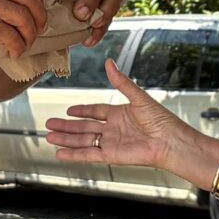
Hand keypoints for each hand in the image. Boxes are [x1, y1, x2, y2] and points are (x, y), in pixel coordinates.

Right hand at [0, 0, 48, 53]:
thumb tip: (16, 5)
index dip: (34, 1)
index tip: (37, 15)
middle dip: (39, 17)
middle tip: (40, 30)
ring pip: (21, 17)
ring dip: (29, 34)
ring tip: (25, 44)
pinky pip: (8, 34)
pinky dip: (17, 45)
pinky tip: (14, 52)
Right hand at [46, 62, 217, 175]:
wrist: (170, 142)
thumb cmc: (161, 120)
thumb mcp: (138, 97)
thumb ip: (121, 82)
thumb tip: (109, 63)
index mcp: (120, 114)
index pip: (96, 111)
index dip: (82, 110)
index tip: (69, 110)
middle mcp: (113, 129)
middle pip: (84, 127)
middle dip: (66, 126)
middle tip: (49, 124)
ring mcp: (111, 143)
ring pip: (83, 140)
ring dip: (66, 139)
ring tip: (49, 137)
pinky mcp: (111, 155)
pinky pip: (88, 154)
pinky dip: (74, 154)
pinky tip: (60, 153)